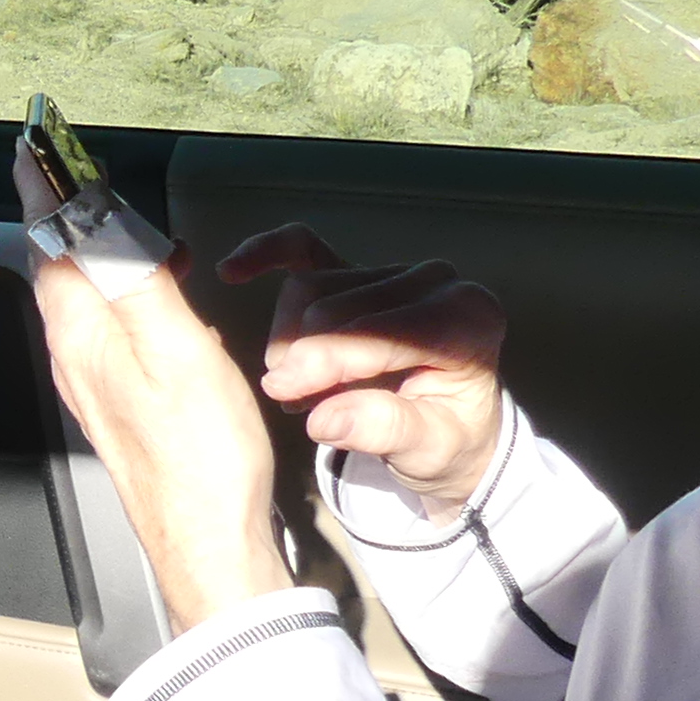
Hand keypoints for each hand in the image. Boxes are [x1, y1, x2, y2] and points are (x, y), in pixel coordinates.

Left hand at [16, 156, 287, 630]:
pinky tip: (155, 297)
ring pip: (84, 299)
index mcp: (81, 337)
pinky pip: (109, 329)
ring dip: (100, 253)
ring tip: (121, 220)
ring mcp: (95, 385)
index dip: (45, 189)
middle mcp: (76, 359)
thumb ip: (135, 278)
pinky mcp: (120, 406)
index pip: (49, 241)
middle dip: (71, 214)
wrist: (212, 545)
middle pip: (60, 267)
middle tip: (82, 171)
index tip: (37, 149)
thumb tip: (97, 218)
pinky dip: (124, 294)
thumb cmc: (200, 460)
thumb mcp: (176, 349)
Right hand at [217, 224, 507, 512]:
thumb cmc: (446, 439)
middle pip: (336, 307)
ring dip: (289, 341)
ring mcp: (394, 270)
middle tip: (297, 404)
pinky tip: (232, 270)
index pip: (379, 329)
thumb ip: (385, 431)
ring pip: (310, 289)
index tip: (283, 394)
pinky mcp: (359, 270)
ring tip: (302, 387)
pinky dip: (266, 254)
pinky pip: (304, 249)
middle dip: (304, 360)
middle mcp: (435, 281)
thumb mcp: (430, 451)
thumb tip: (324, 420)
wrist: (451, 427)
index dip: (326, 361)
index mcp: (467, 318)